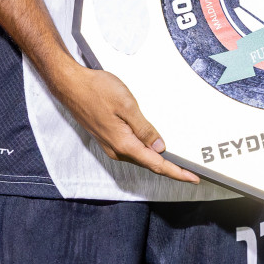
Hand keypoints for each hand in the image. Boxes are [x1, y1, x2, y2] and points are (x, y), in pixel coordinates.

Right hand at [48, 63, 199, 183]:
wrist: (70, 86)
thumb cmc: (96, 90)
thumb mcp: (126, 105)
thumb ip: (143, 128)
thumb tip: (159, 146)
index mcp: (124, 144)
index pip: (156, 164)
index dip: (176, 172)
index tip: (192, 178)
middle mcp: (117, 149)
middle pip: (149, 163)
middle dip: (170, 168)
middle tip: (190, 171)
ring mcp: (111, 144)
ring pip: (140, 156)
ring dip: (157, 159)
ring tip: (176, 160)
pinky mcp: (108, 137)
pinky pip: (131, 149)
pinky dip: (145, 151)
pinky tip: (153, 146)